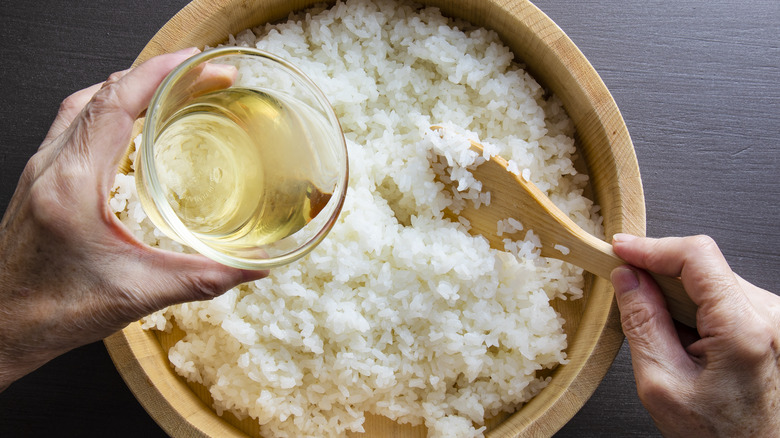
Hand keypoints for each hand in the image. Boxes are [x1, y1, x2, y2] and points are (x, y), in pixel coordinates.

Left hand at [0, 48, 266, 390]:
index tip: (195, 62)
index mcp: (73, 183)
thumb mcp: (137, 294)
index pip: (116, 103)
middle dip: (155, 75)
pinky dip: (109, 111)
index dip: (158, 73)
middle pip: (102, 93)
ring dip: (128, 88)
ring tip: (170, 91)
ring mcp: (41, 170)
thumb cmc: (50, 311)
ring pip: (84, 104)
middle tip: (198, 78)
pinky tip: (131, 130)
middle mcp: (52, 166)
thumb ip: (202, 278)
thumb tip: (254, 266)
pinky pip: (75, 124)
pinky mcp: (40, 180)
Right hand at [610, 234, 779, 436]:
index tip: (620, 249)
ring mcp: (774, 320)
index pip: (696, 255)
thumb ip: (642, 323)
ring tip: (669, 339)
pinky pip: (724, 298)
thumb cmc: (717, 435)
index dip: (651, 247)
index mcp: (742, 328)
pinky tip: (689, 343)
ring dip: (679, 297)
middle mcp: (769, 317)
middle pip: (702, 267)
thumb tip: (627, 278)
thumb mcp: (661, 382)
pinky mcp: (771, 325)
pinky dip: (697, 310)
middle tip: (629, 295)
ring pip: (711, 281)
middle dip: (660, 277)